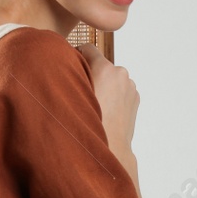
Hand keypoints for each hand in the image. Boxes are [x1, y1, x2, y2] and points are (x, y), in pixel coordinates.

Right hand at [75, 41, 138, 155]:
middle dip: (91, 74)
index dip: (75, 56)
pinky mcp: (135, 98)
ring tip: (93, 104)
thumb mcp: (73, 96)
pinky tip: (104, 110)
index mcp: (106, 69)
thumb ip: (70, 75)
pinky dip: (113, 95)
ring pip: (111, 78)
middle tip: (79, 91)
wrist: (111, 149)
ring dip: (103, 85)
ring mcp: (130, 86)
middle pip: (100, 65)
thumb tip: (61, 63)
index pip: (87, 48)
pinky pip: (120, 90)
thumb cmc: (89, 125)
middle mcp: (121, 74)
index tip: (69, 68)